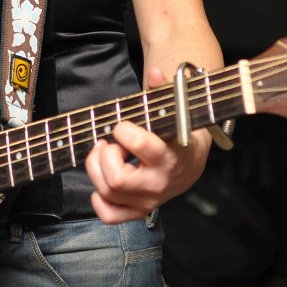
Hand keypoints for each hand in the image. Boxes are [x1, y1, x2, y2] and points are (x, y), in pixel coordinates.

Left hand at [85, 68, 210, 223]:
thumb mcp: (174, 110)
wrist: (189, 163)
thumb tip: (155, 72)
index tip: (123, 126)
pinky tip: (103, 177)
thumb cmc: (177, 132)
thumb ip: (163, 90)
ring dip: (97, 169)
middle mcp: (158, 183)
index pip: (141, 147)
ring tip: (105, 153)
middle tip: (108, 143)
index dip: (124, 132)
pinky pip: (109, 214)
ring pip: (108, 192)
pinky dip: (98, 197)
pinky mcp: (137, 211)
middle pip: (117, 179)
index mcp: (170, 156)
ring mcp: (147, 200)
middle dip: (105, 156)